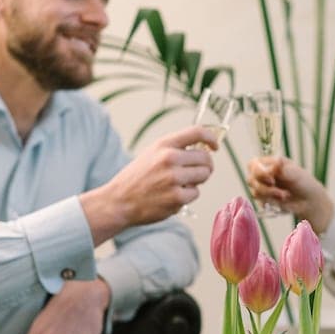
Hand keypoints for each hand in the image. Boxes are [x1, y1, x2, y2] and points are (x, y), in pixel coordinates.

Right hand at [81, 126, 218, 245]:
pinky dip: (188, 196)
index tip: (215, 146)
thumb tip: (205, 149)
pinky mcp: (176, 198)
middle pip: (206, 158)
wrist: (119, 201)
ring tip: (179, 184)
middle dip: (205, 166)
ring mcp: (173, 179)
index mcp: (164, 144)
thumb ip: (176, 148)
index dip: (211, 138)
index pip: (197, 132)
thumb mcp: (153, 153)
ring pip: (204, 176)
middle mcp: (169, 158)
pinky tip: (172, 196)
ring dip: (197, 181)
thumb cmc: (137, 177)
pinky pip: (195, 193)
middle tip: (196, 172)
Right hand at [247, 156, 333, 233]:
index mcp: (269, 163)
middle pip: (251, 179)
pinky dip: (271, 201)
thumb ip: (282, 169)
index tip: (272, 179)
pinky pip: (260, 201)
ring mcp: (263, 186)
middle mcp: (264, 174)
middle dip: (264, 187)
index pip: (253, 164)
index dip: (258, 172)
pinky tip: (282, 200)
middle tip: (279, 190)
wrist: (309, 200)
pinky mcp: (265, 199)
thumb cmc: (303, 182)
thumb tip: (275, 162)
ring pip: (255, 192)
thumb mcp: (295, 173)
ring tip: (285, 195)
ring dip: (270, 195)